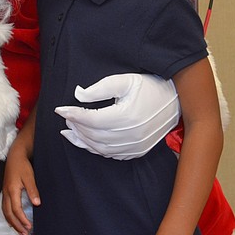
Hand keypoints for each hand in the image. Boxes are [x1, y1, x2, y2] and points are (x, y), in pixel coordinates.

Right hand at [2, 143, 37, 234]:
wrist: (15, 155)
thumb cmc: (22, 164)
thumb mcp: (29, 176)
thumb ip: (33, 190)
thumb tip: (37, 203)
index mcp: (12, 190)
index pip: (16, 210)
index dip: (22, 220)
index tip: (29, 226)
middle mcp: (6, 193)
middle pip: (9, 213)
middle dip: (16, 225)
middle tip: (24, 233)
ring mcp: (5, 192)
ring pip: (5, 211)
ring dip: (12, 222)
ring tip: (19, 230)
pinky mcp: (6, 191)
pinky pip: (4, 207)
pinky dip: (8, 216)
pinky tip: (13, 219)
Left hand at [54, 73, 179, 159]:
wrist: (175, 101)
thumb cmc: (149, 86)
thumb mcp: (125, 80)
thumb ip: (100, 88)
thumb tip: (78, 95)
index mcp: (127, 116)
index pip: (91, 119)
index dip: (73, 114)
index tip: (59, 109)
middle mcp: (131, 135)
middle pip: (94, 135)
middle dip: (76, 127)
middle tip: (66, 117)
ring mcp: (135, 146)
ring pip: (100, 148)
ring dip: (82, 140)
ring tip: (69, 130)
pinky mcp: (137, 151)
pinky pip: (111, 154)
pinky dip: (95, 149)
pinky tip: (86, 141)